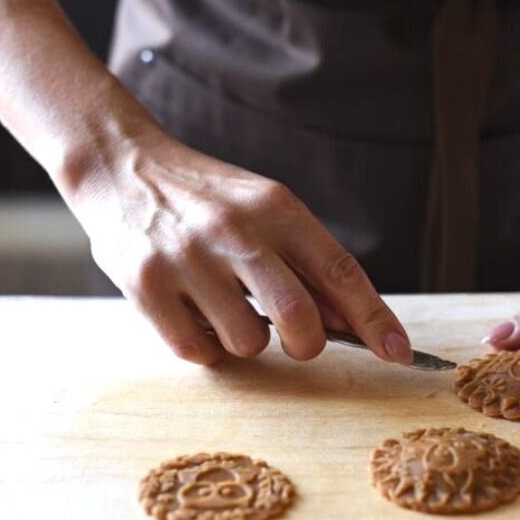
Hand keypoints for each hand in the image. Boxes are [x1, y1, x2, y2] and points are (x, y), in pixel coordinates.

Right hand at [64, 131, 413, 366]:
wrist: (120, 166)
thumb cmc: (206, 198)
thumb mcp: (263, 210)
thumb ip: (305, 262)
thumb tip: (350, 322)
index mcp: (276, 208)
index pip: (340, 272)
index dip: (376, 319)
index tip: (399, 353)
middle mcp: (235, 231)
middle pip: (298, 319)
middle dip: (306, 344)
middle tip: (294, 340)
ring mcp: (187, 259)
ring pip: (247, 343)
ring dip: (246, 342)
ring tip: (226, 308)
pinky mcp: (145, 286)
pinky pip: (197, 352)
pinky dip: (205, 348)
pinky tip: (194, 314)